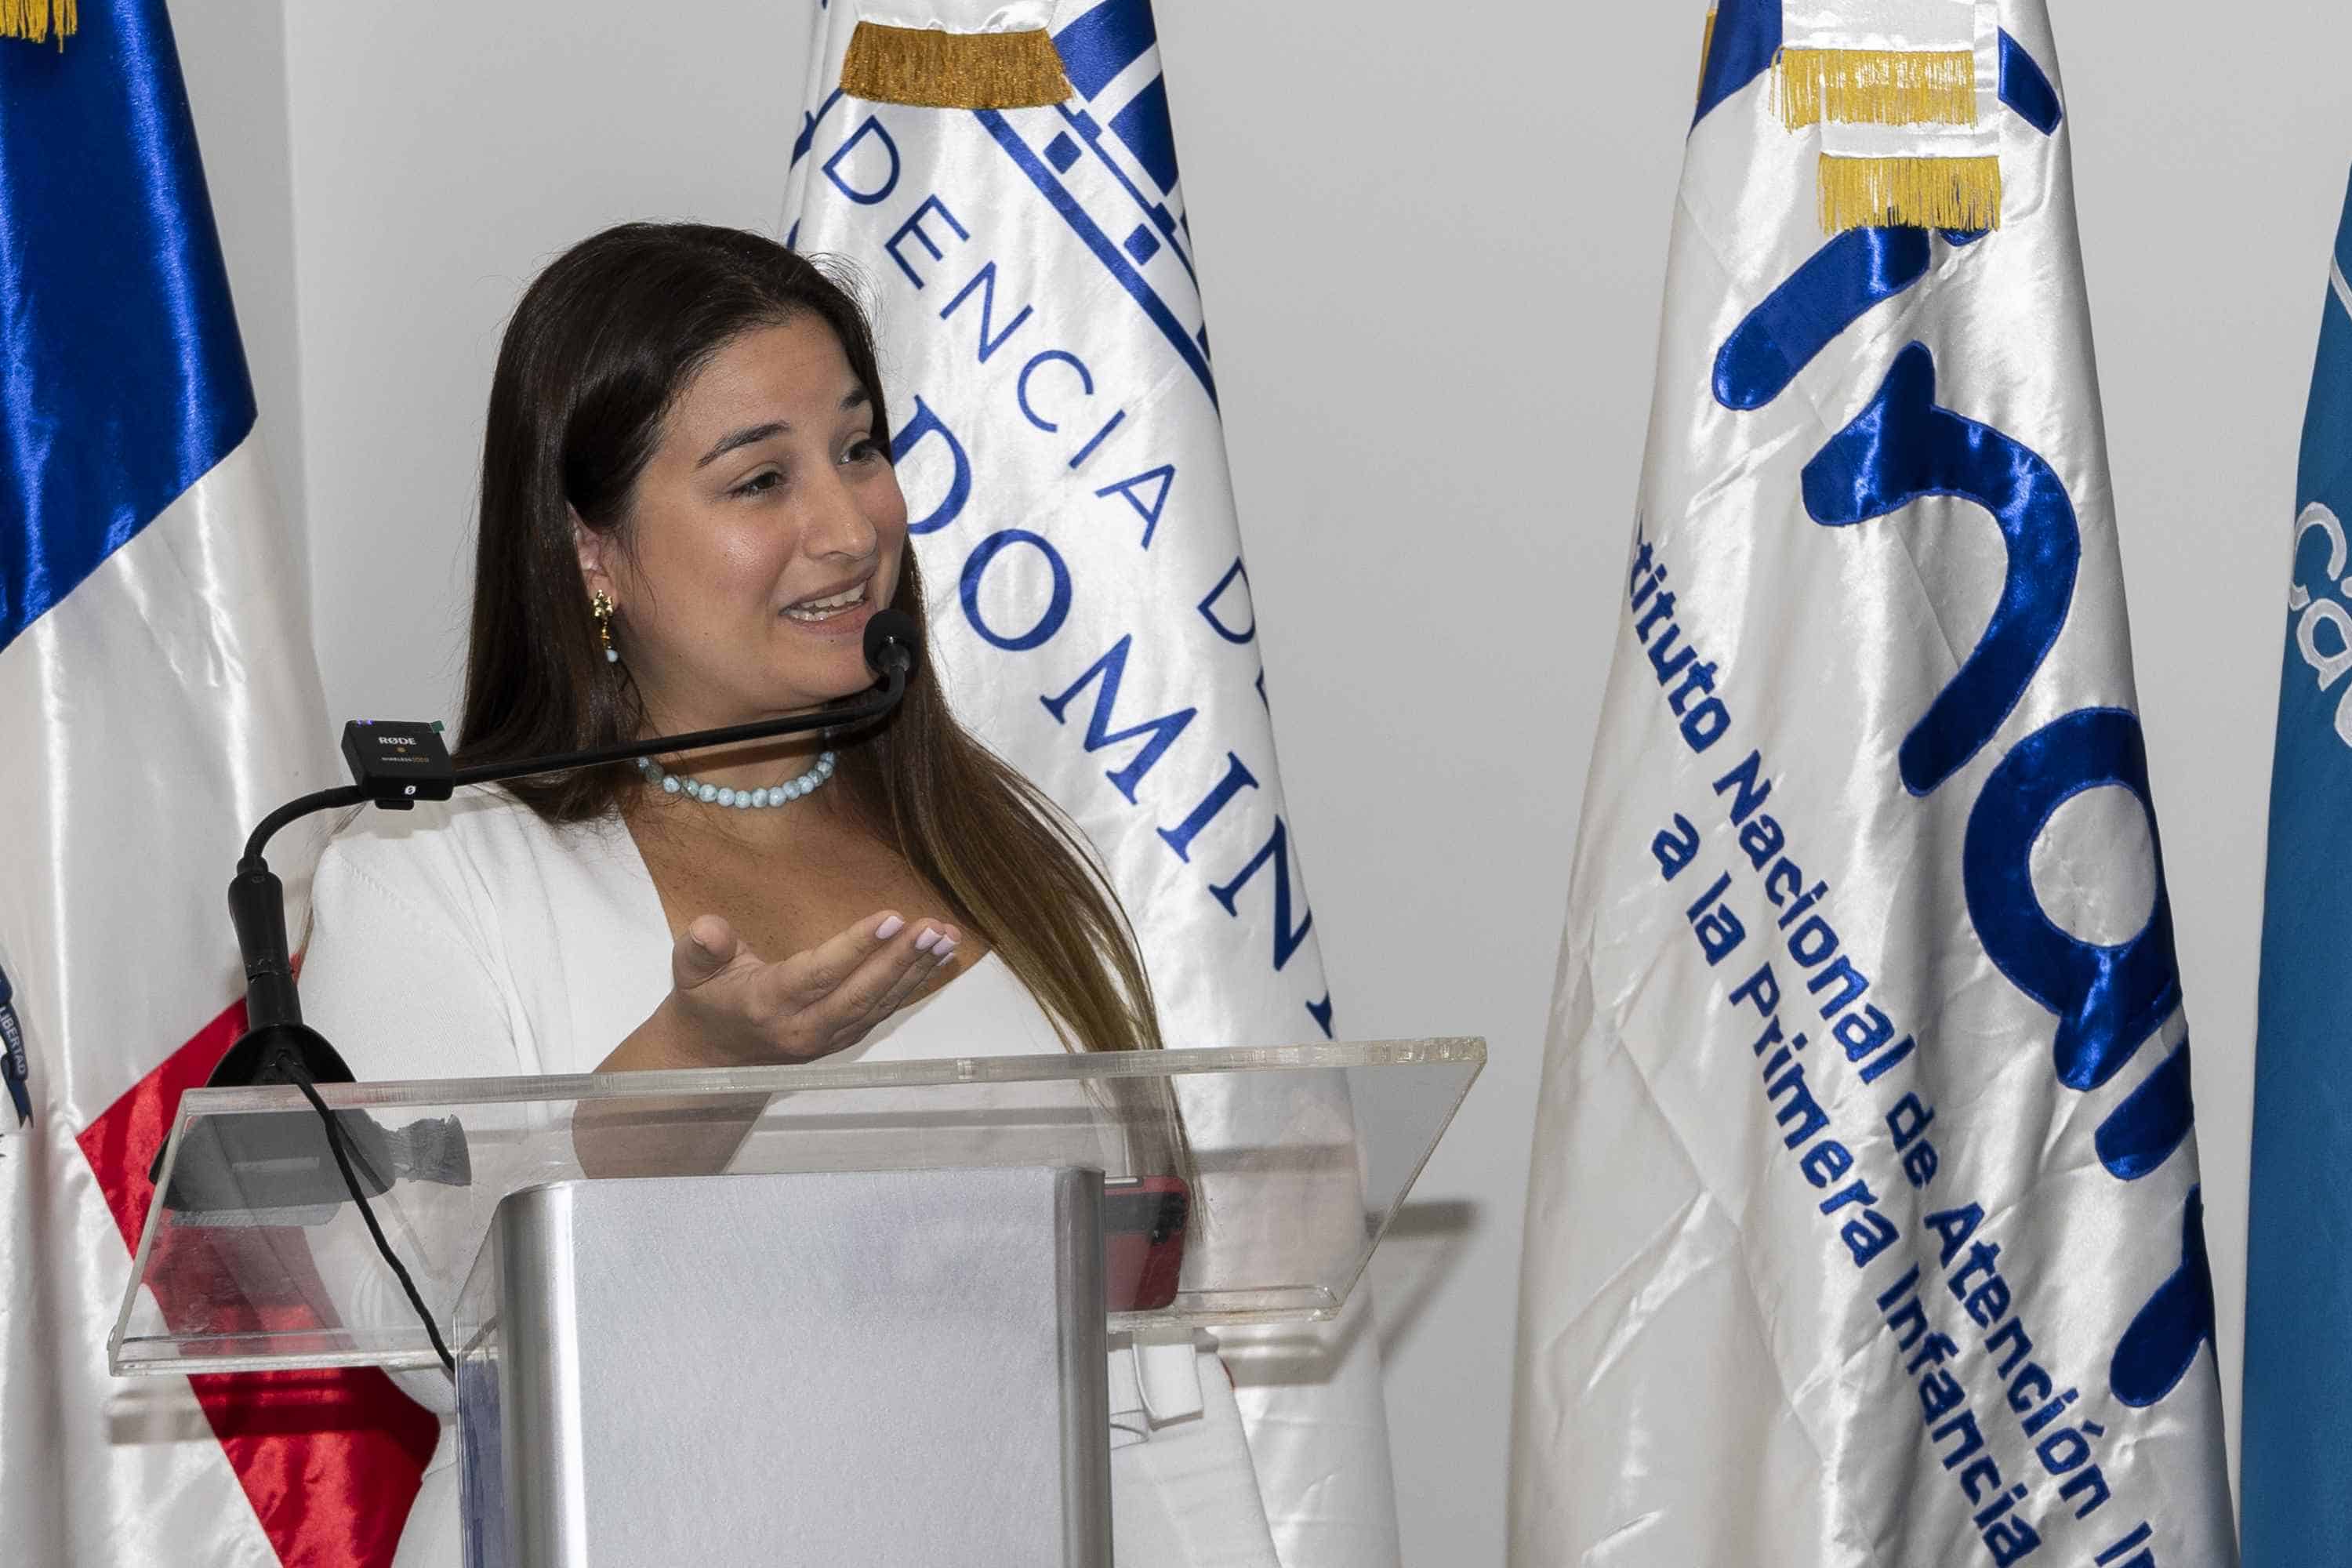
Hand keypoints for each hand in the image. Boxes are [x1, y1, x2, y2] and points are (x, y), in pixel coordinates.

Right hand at [645, 910, 962, 1068]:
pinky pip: (883, 1010)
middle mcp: (804, 1028)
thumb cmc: (704, 1000)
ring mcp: (828, 1039)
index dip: (857, 946)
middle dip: (901, 960)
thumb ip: (700, 948)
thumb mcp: (689, 970)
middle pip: (860, 994)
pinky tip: (939, 957)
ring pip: (879, 1005)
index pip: (819, 974)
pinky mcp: (844, 1039)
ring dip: (916, 971)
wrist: (708, 1058)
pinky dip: (913, 983)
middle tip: (933, 928)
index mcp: (767, 1005)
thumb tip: (707, 928)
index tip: (892, 917)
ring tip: (947, 937)